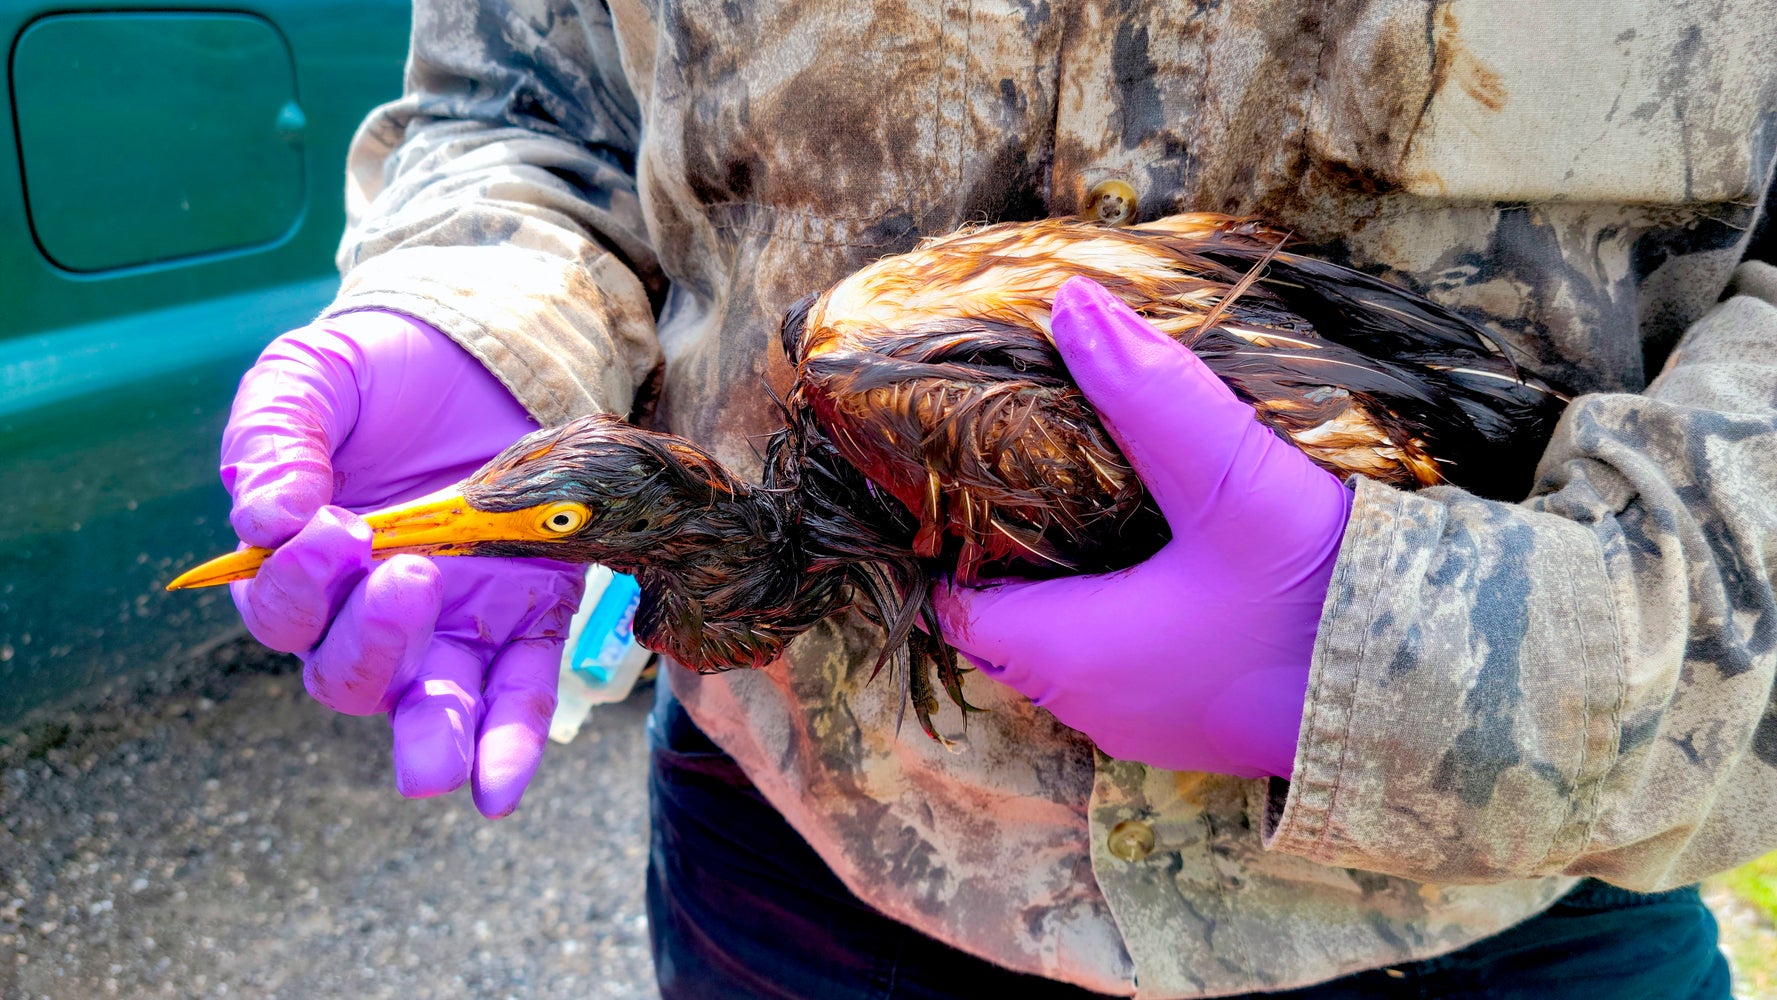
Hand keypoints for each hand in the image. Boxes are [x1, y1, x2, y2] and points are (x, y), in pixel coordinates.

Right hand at [222, 310, 583, 815]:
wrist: (480, 348)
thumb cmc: (375, 374)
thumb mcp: (309, 379)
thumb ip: (276, 439)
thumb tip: (264, 518)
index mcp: (304, 567)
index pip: (285, 609)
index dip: (300, 582)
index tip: (333, 525)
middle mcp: (369, 612)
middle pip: (347, 673)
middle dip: (369, 643)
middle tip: (407, 576)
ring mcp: (451, 622)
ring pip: (428, 704)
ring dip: (432, 738)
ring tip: (436, 765)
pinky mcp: (526, 616)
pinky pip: (516, 695)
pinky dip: (508, 745)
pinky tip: (498, 790)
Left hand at [934, 277, 1352, 777]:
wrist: (1448, 696)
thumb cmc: (1323, 601)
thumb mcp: (1233, 480)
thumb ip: (1149, 393)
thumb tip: (1069, 305)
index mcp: (1071, 654)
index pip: (952, 604)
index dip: (943, 538)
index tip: (954, 471)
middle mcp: (1092, 705)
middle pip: (1005, 623)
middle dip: (1000, 551)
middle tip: (1014, 464)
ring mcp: (1147, 725)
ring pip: (1065, 647)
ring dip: (1062, 582)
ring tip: (1076, 492)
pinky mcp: (1199, 723)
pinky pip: (1123, 664)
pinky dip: (1115, 611)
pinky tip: (1153, 551)